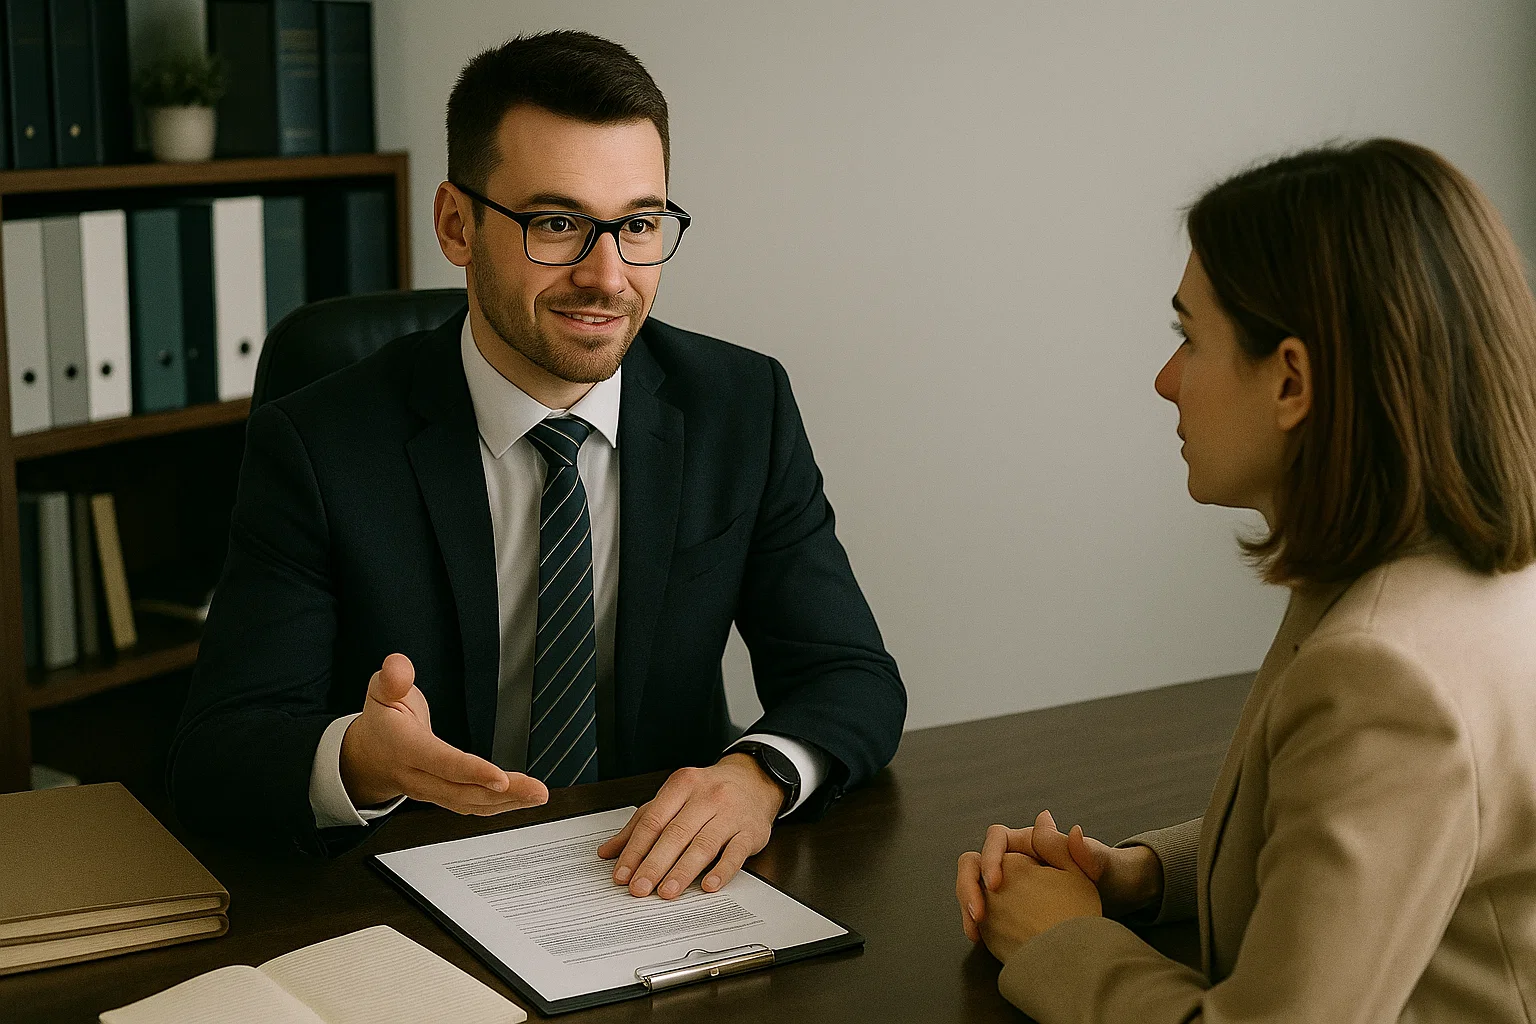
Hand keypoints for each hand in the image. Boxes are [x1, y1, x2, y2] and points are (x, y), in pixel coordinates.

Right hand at [339, 653, 548, 814]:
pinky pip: (471, 807)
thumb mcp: (379, 691)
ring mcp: (431, 792)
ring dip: (507, 803)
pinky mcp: (443, 798)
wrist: (366, 759)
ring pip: (470, 803)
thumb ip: (392, 677)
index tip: (501, 777)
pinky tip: (521, 800)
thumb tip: (398, 668)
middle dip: (503, 793)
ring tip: (537, 795)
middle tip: (537, 791)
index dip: (472, 772)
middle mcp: (418, 777)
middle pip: (463, 791)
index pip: (442, 763)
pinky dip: (498, 806)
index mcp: (405, 749)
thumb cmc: (380, 722)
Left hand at [597, 753, 783, 898]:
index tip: (622, 875)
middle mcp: (707, 796)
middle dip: (654, 864)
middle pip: (676, 834)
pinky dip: (722, 871)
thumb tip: (608, 852)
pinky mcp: (751, 831)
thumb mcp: (673, 798)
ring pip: (703, 844)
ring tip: (667, 892)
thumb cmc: (708, 793)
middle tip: (639, 888)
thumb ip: (641, 824)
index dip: (635, 849)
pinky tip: (709, 885)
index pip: (653, 820)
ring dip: (683, 871)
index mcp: (682, 785)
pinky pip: (736, 853)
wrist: (754, 780)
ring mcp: (731, 814)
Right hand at [957, 810, 1161, 940]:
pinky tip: (980, 940)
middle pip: (973, 862)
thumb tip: (1046, 818)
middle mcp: (1014, 860)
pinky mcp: (1006, 908)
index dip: (990, 857)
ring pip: (973, 886)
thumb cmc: (1109, 875)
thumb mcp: (1099, 864)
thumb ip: (1077, 846)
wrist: (1118, 903)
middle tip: (978, 914)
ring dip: (967, 905)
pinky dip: (975, 922)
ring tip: (974, 931)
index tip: (996, 884)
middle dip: (968, 885)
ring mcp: (1008, 885)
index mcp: (1030, 843)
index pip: (996, 838)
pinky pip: (982, 909)